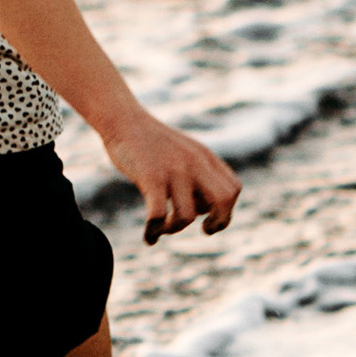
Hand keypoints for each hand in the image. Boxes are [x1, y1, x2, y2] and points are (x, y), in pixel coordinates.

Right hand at [100, 107, 239, 243]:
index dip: (226, 210)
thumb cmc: (150, 141)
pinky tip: (148, 237)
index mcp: (204, 157)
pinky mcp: (151, 177)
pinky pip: (158, 214)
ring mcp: (173, 170)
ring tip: (163, 228)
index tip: (209, 218)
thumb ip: (199, 172)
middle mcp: (194, 163)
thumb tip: (204, 207)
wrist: (122, 120)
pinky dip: (154, 231)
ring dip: (175, 229)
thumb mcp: (183, 151)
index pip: (233, 189)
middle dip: (219, 222)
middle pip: (224, 200)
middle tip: (204, 230)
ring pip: (188, 215)